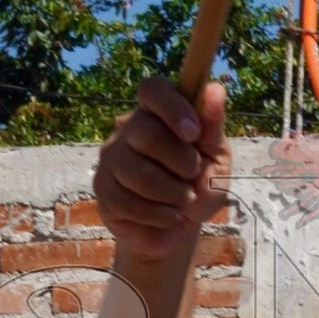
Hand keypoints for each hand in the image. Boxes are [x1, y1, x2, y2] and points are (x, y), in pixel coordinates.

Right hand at [94, 77, 229, 265]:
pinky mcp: (102, 187)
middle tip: (193, 176)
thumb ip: (213, 127)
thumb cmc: (200, 187)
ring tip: (185, 200)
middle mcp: (128, 129)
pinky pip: (127, 201)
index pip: (153, 89)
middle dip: (182, 162)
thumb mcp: (216, 159)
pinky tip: (169, 216)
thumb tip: (215, 89)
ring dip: (173, 193)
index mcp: (158, 113)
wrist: (179, 228)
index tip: (194, 133)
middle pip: (147, 134)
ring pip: (139, 173)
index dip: (172, 107)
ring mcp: (111, 157)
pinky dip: (158, 214)